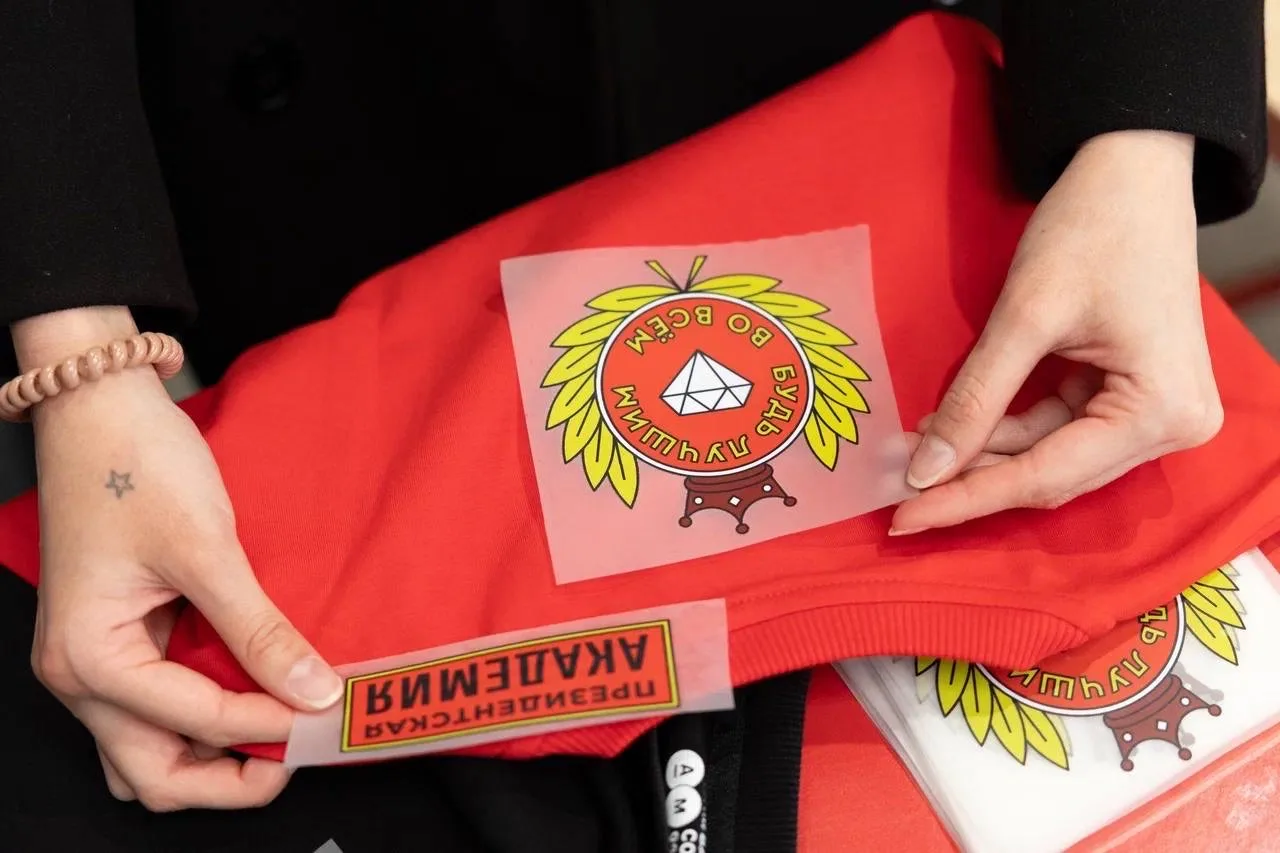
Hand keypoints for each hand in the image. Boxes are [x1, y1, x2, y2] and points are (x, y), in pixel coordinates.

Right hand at [14, 307, 342, 810]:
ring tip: (281, 729)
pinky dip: (203, 719)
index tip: (330, 716)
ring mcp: (95, 662)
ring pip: (151, 752)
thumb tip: (314, 689)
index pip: (195, 723)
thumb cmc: (134, 463)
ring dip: (214, 757)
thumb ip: (259, 630)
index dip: (269, 725)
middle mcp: (79, 676)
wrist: (101, 405)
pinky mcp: (118, 640)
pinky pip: (159, 708)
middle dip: (231, 778)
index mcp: (89, 659)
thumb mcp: (206, 549)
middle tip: (303, 747)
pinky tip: (253, 694)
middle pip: (158, 772)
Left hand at [891, 130, 1222, 533]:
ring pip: (1050, 459)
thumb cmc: (1092, 227)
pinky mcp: (1132, 396)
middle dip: (970, 482)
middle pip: (1051, 476)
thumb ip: (975, 399)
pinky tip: (952, 430)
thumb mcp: (1025, 316)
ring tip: (911, 457)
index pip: (1045, 475)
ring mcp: (1156, 414)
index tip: (901, 518)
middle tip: (894, 496)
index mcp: (1161, 411)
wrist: (1133, 167)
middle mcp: (1172, 426)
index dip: (966, 499)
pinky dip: (1004, 431)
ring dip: (981, 458)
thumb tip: (923, 471)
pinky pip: (1058, 431)